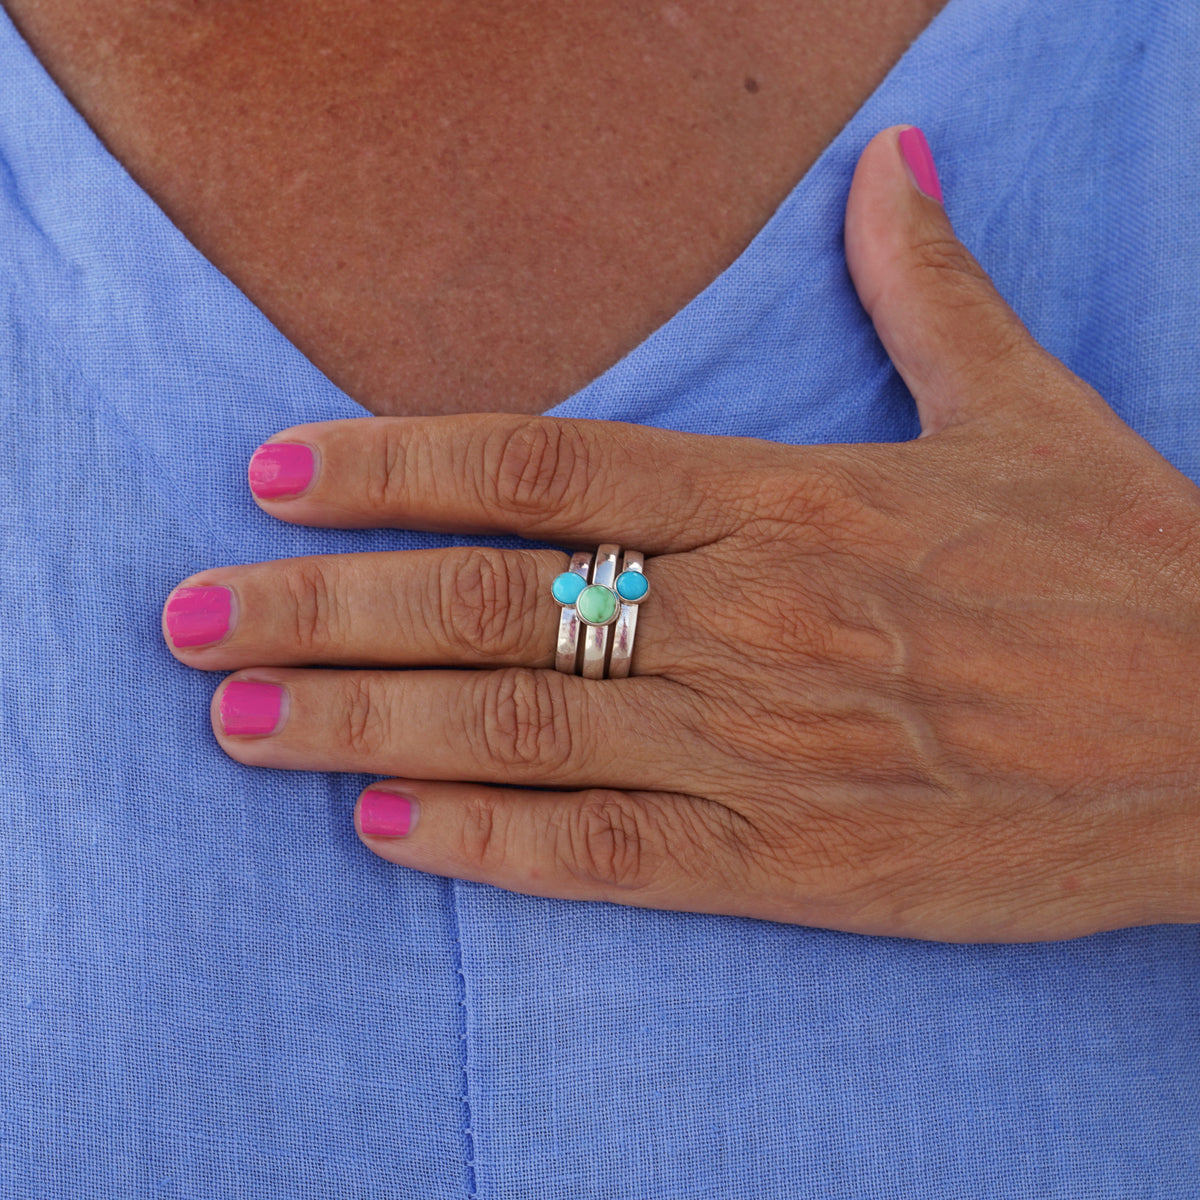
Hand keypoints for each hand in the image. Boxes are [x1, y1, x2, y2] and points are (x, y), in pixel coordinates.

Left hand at [163, 126, 1199, 941]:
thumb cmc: (1133, 573)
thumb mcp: (1027, 416)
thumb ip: (930, 290)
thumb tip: (895, 163)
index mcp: (793, 498)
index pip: (541, 464)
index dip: (389, 463)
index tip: (269, 469)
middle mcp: (756, 619)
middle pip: (489, 601)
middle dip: (322, 606)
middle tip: (192, 615)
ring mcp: (769, 749)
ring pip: (523, 726)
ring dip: (363, 724)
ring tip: (241, 723)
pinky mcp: (800, 867)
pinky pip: (614, 853)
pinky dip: (493, 844)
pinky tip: (389, 832)